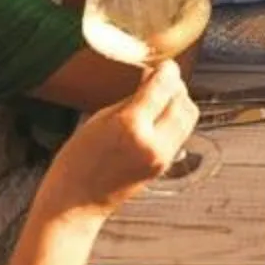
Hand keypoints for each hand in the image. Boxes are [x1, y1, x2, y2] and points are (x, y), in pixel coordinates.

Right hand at [45, 63, 199, 213]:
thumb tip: (152, 78)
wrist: (75, 202)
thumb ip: (132, 98)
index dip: (167, 70)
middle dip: (175, 85)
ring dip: (180, 101)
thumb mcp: (101, 118)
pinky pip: (181, 133)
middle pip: (183, 101)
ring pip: (188, 117)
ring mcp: (161, 157)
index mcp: (131, 126)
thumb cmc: (77, 160)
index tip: (164, 63)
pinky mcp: (164, 166)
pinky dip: (176, 119)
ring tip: (161, 96)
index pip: (164, 87)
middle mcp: (152, 142)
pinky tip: (159, 115)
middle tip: (162, 78)